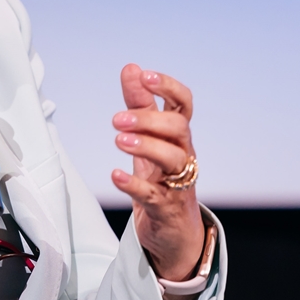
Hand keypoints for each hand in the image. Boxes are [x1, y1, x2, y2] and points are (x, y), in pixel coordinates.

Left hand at [111, 64, 205, 299]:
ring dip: (145, 145)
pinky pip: (153, 194)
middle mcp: (183, 154)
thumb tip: (132, 69)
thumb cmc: (162, 178)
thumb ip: (141, 104)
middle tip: (116, 120)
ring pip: (172, 157)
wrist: (174, 231)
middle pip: (178, 127)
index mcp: (178, 135)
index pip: (183, 103)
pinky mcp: (166, 207)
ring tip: (118, 141)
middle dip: (149, 119)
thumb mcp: (150, 138)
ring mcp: (177, 181)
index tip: (145, 76)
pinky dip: (134, 184)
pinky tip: (115, 176)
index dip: (168, 87)